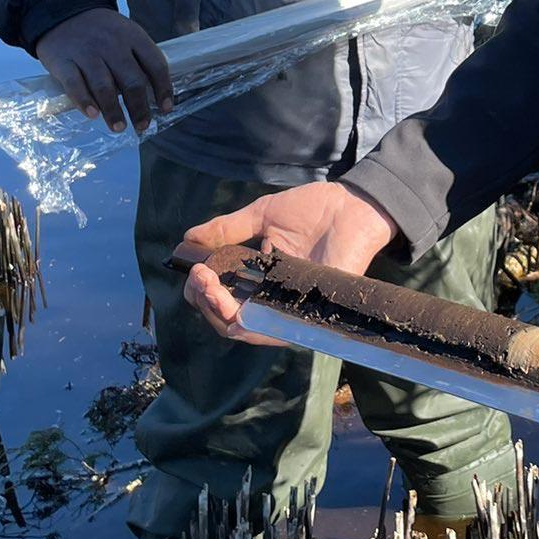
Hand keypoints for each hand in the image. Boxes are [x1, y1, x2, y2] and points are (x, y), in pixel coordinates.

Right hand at [35, 7, 173, 133]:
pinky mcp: (63, 61)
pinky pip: (75, 84)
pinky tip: (92, 114)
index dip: (163, 88)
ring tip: (119, 127)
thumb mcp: (126, 34)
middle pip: (131, 80)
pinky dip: (84, 100)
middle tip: (142, 126)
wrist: (62, 11)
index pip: (155, 64)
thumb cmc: (101, 31)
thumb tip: (154, 95)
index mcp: (133, 37)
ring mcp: (87, 52)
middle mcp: (112, 45)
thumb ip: (139, 59)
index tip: (165, 108)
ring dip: (113, 110)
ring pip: (104, 86)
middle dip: (139, 107)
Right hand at [181, 181, 399, 344]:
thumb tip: (187, 240)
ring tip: (207, 285)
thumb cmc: (312, 211)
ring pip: (241, 328)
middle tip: (199, 276)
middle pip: (225, 318)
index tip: (195, 268)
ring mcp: (287, 310)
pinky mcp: (305, 315)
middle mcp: (270, 299)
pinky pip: (271, 332)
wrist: (352, 207)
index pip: (221, 298)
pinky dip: (247, 325)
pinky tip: (231, 306)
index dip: (201, 290)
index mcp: (257, 278)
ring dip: (217, 310)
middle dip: (203, 300)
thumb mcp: (261, 216)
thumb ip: (226, 230)